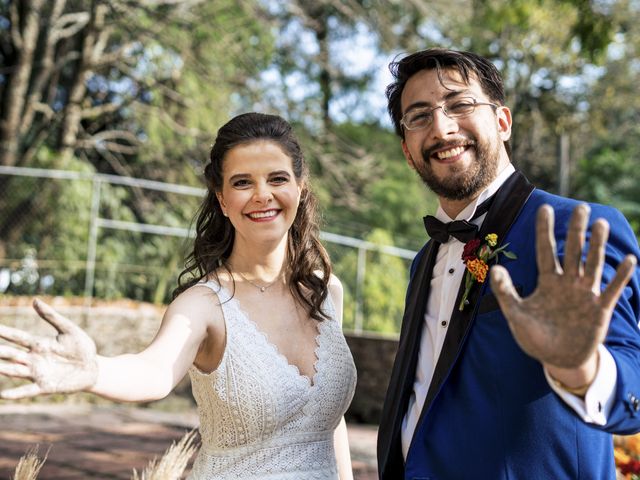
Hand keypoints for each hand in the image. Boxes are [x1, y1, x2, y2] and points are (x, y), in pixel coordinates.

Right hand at [0, 299, 97, 398]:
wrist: (94, 367)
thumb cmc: (81, 347)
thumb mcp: (69, 329)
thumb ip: (52, 317)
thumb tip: (34, 300)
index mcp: (38, 344)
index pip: (16, 337)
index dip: (3, 332)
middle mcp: (33, 359)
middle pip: (10, 354)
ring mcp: (38, 373)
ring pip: (14, 371)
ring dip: (2, 369)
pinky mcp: (45, 386)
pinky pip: (28, 390)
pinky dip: (16, 393)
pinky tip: (4, 394)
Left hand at [490, 204, 636, 375]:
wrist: (557, 360)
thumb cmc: (535, 337)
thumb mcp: (516, 315)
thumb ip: (506, 292)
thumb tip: (494, 268)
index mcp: (547, 282)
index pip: (545, 251)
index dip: (544, 231)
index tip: (544, 209)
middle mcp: (567, 283)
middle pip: (572, 251)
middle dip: (576, 230)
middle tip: (581, 207)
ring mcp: (585, 294)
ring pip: (592, 264)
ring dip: (597, 245)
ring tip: (600, 224)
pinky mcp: (600, 309)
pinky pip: (611, 289)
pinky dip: (621, 276)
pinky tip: (630, 260)